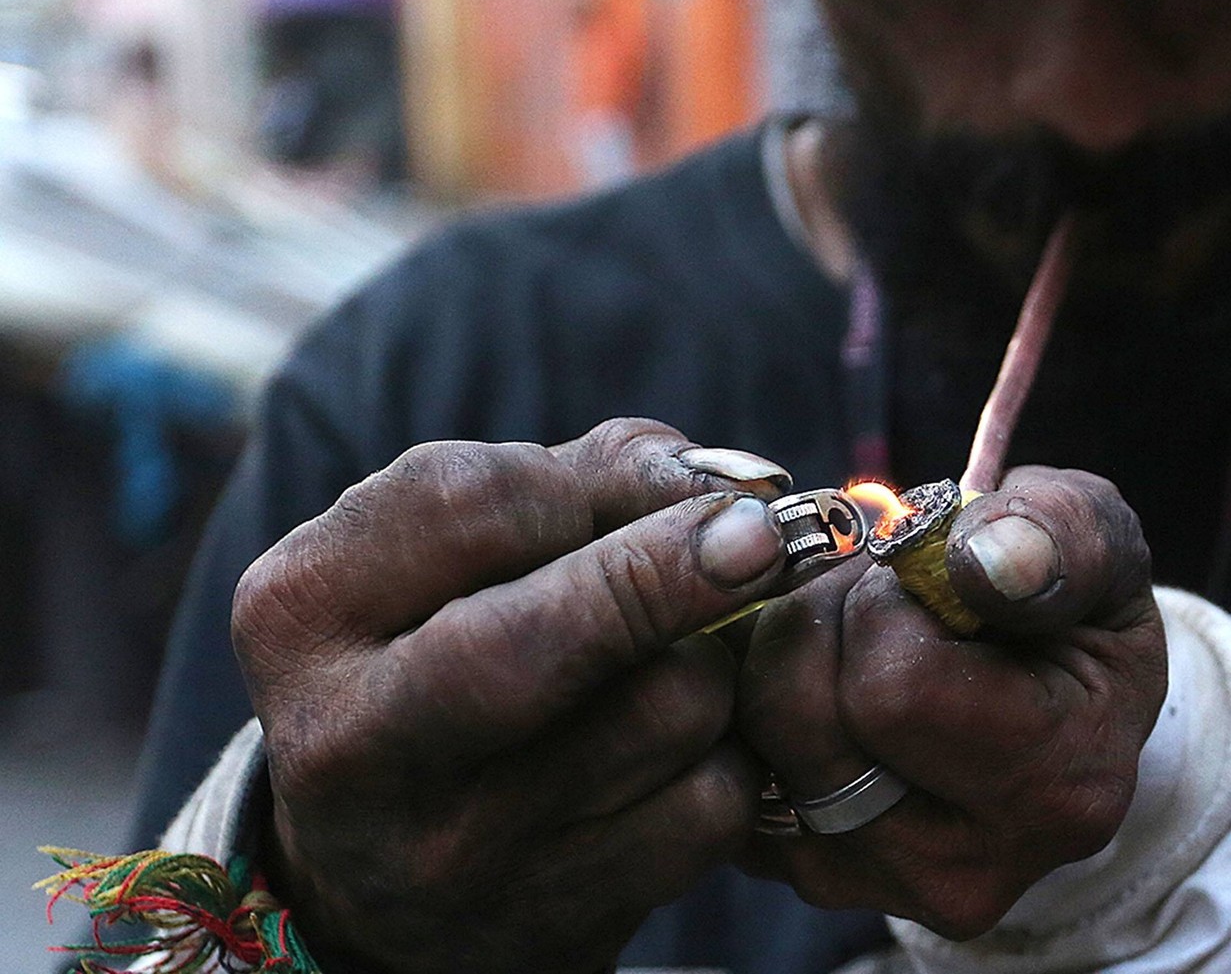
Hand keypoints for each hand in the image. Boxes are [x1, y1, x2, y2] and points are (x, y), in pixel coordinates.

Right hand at [232, 419, 793, 972]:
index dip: (597, 484)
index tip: (677, 485)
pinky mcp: (556, 918)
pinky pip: (710, 802)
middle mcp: (355, 740)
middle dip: (673, 571)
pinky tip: (688, 749)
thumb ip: (580, 480)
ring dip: (711, 666)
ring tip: (681, 663)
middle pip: (546, 635)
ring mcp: (455, 849)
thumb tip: (726, 487)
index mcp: (304, 610)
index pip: (468, 503)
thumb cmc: (439, 660)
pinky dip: (730, 756)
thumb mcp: (449, 557)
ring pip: (665, 710)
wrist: (390, 885)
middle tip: (760, 537)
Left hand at [737, 467, 1166, 939]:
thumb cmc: (1067, 601)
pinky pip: (726, 770)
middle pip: (797, 717)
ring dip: (774, 656)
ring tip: (845, 628)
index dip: (883, 603)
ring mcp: (876, 883)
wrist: (1052, 689)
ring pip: (748, 740)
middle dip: (814, 620)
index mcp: (1054, 789)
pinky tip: (811, 674)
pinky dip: (746, 707)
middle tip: (869, 592)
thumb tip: (988, 561)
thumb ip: (1061, 534)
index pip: (891, 689)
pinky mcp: (808, 872)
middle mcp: (962, 870)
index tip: (923, 577)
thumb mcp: (1095, 537)